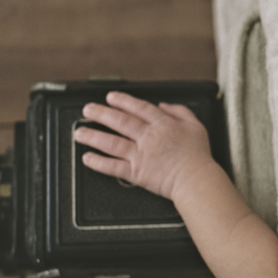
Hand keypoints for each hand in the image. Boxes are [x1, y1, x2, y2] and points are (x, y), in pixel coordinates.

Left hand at [74, 91, 215, 199]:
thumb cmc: (198, 156)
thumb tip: (164, 106)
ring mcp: (140, 155)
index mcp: (162, 125)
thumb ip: (180, 111)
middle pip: (120, 122)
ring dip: (93, 137)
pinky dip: (98, 163)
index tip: (111, 97)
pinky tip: (88, 158)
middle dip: (101, 114)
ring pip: (112, 143)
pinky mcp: (136, 173)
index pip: (138, 108)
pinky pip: (113, 167)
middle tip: (88, 110)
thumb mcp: (196, 126)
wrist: (196, 180)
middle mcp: (148, 138)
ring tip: (80, 133)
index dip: (123, 101)